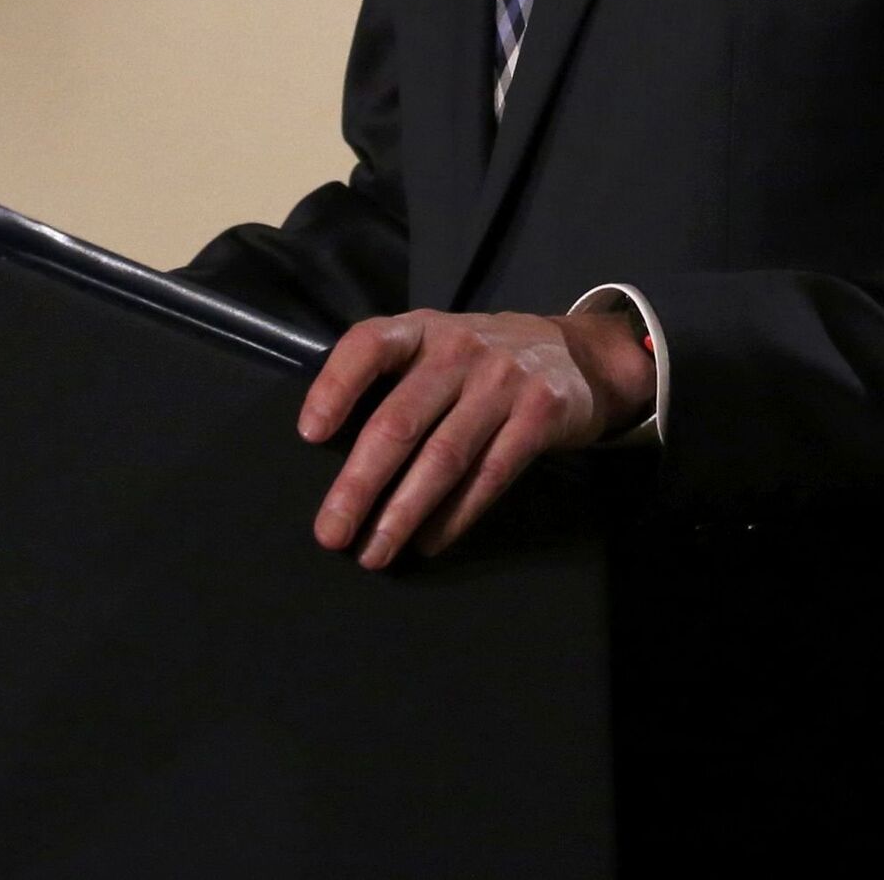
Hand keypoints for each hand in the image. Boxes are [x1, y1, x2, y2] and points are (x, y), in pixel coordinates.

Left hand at [296, 308, 655, 568]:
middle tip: (332, 532)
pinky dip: (455, 515)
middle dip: (361, 482)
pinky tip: (428, 542)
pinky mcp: (540, 414)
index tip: (309, 434)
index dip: (336, 386)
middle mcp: (460, 349)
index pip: (370, 345)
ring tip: (374, 552)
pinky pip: (490, 474)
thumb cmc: (479, 362)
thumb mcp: (436, 347)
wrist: (574, 354)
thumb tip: (328, 451)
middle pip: (401, 418)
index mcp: (422, 329)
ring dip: (403, 511)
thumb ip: (393, 380)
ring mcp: (503, 381)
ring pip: (444, 455)